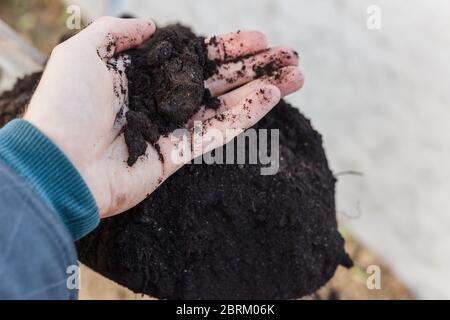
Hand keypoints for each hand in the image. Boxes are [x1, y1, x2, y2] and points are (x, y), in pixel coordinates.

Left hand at [24, 17, 302, 218]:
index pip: (194, 56)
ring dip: (261, 89)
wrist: (59, 163)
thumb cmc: (68, 104)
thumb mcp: (84, 52)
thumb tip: (149, 24)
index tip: (259, 39)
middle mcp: (161, 99)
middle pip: (218, 79)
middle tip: (292, 58)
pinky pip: (218, 130)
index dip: (227, 48)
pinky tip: (271, 97)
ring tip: (295, 77)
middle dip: (255, 68)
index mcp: (143, 74)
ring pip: (225, 104)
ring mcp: (172, 128)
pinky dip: (245, 114)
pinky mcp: (179, 155)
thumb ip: (117, 32)